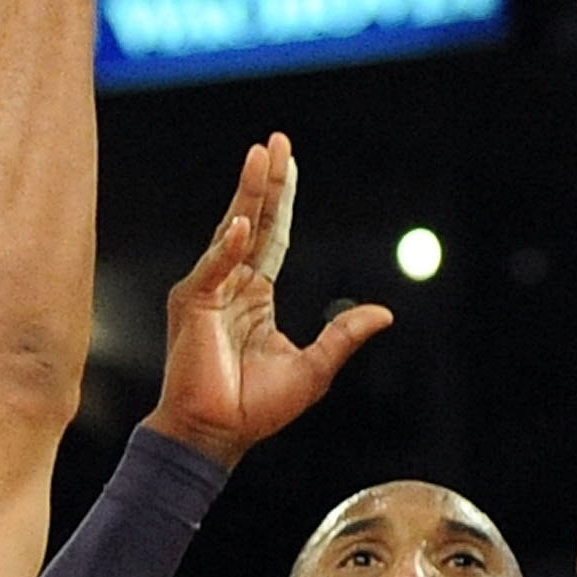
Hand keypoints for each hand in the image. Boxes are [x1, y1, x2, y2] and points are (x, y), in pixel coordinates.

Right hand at [149, 134, 392, 469]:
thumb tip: (385, 313)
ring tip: (259, 156)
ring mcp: (208, 291)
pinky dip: (227, 247)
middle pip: (254, 222)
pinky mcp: (191, 305)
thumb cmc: (256, 409)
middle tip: (276, 141)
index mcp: (255, 297)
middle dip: (265, 181)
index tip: (288, 163)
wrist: (216, 436)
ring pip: (232, 231)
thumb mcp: (314, 369)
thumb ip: (343, 336)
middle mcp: (230, 286)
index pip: (274, 237)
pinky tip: (243, 225)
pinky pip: (212, 268)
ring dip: (247, 194)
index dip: (282, 200)